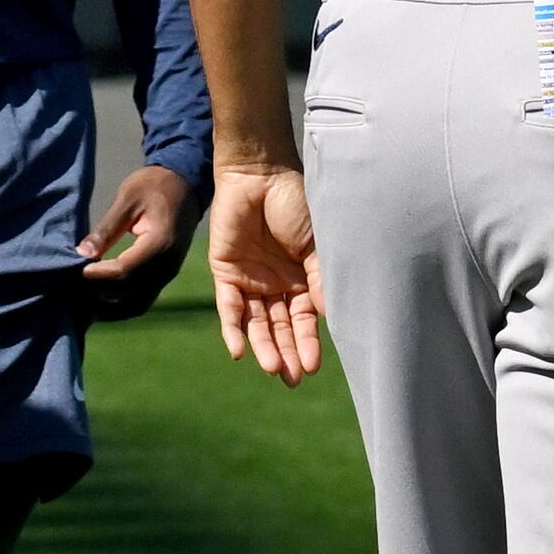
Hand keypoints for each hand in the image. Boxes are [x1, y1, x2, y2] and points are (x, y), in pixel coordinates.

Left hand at [75, 163, 195, 321]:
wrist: (186, 185)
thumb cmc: (154, 186)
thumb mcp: (128, 199)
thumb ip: (106, 229)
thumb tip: (82, 254)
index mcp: (161, 244)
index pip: (124, 271)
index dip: (96, 275)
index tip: (73, 268)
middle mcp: (168, 266)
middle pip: (128, 292)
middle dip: (96, 292)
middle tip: (68, 286)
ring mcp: (168, 274)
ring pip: (135, 304)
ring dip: (106, 305)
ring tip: (79, 298)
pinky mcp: (163, 277)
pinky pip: (141, 301)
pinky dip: (118, 306)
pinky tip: (96, 301)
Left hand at [207, 162, 324, 385]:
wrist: (259, 173)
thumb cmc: (296, 203)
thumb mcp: (316, 243)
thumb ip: (320, 279)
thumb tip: (328, 317)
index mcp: (304, 279)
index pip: (306, 319)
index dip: (308, 342)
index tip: (313, 367)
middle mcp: (278, 285)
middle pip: (282, 326)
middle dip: (286, 352)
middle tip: (291, 379)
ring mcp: (252, 280)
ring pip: (257, 322)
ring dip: (263, 345)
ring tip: (271, 368)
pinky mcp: (226, 272)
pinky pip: (228, 307)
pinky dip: (233, 329)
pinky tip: (239, 351)